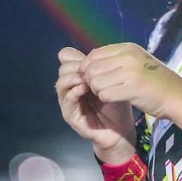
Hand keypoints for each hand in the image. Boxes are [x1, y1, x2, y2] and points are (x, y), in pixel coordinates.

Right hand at [56, 47, 135, 163]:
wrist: (121, 130)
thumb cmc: (117, 104)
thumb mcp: (112, 82)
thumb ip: (101, 68)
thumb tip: (94, 50)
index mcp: (79, 77)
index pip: (66, 60)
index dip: (76, 57)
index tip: (92, 58)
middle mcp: (71, 88)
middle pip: (62, 69)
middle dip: (75, 66)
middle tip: (89, 69)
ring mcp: (69, 102)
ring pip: (60, 84)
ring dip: (73, 78)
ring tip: (86, 78)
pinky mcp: (70, 116)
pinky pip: (66, 101)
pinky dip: (73, 92)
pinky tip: (84, 89)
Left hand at [80, 43, 181, 132]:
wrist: (177, 95)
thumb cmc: (155, 80)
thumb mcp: (136, 62)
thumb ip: (115, 60)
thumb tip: (88, 62)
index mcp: (128, 48)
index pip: (94, 55)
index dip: (88, 68)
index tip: (95, 78)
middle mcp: (128, 57)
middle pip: (91, 68)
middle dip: (91, 81)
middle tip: (101, 88)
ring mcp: (130, 72)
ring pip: (95, 82)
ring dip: (98, 91)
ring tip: (109, 93)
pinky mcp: (131, 88)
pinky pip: (104, 94)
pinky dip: (106, 99)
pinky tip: (115, 99)